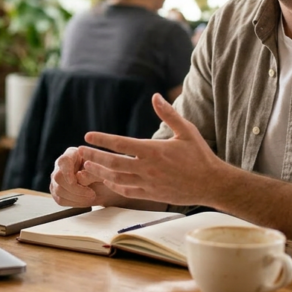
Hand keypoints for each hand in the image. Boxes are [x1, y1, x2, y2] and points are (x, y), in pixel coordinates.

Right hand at [49, 147, 129, 207]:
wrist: (105, 186)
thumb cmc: (105, 174)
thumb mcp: (103, 171)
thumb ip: (92, 172)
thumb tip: (79, 176)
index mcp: (72, 154)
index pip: (64, 161)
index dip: (67, 171)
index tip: (75, 181)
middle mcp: (61, 165)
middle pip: (58, 177)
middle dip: (75, 189)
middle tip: (91, 193)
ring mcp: (57, 179)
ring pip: (58, 190)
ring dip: (77, 197)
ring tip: (91, 197)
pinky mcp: (57, 191)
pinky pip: (60, 199)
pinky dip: (74, 203)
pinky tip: (85, 200)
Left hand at [78, 93, 222, 205]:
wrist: (211, 184)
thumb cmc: (200, 155)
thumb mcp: (186, 131)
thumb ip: (168, 114)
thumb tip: (155, 96)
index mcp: (153, 151)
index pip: (121, 144)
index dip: (102, 140)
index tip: (88, 136)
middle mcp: (148, 168)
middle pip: (113, 163)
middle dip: (94, 156)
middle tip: (80, 151)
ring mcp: (149, 183)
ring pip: (117, 179)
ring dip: (100, 172)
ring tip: (87, 166)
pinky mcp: (151, 195)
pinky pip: (127, 191)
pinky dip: (114, 185)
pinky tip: (107, 180)